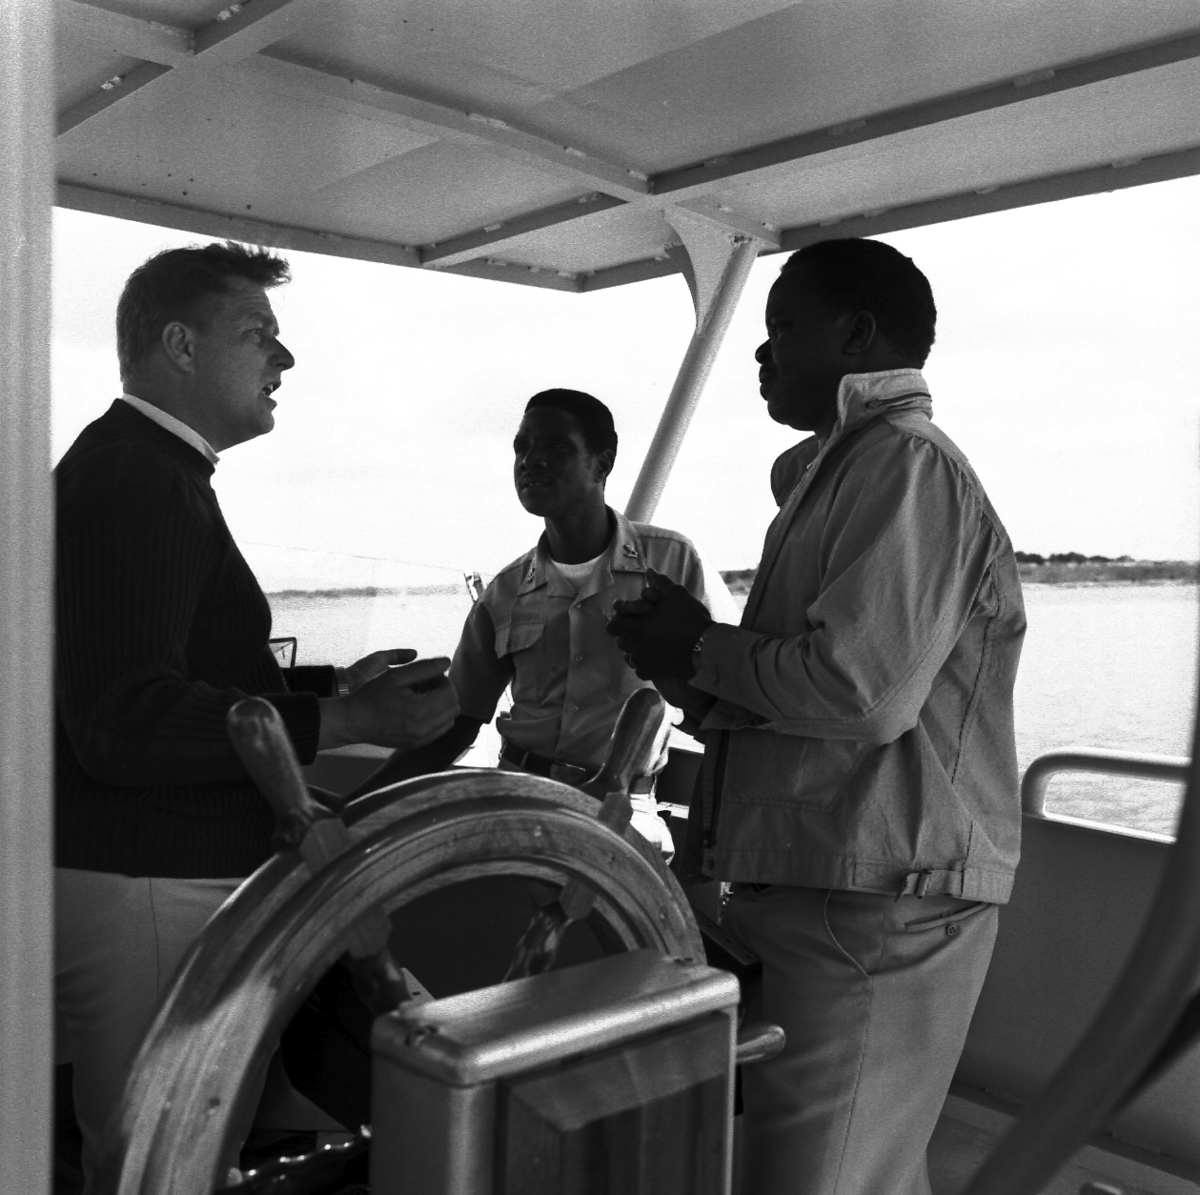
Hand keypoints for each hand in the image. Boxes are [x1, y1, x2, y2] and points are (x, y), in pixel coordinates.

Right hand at [318, 656, 458, 750]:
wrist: (354, 721)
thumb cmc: (372, 696)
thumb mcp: (396, 676)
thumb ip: (424, 667)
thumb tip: (447, 661)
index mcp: (419, 711)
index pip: (450, 692)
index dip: (442, 679)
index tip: (427, 675)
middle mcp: (424, 729)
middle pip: (453, 706)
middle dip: (444, 691)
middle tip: (425, 684)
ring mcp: (421, 739)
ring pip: (449, 719)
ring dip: (442, 704)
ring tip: (423, 696)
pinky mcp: (417, 744)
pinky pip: (440, 730)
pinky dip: (437, 717)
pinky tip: (420, 708)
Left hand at [607, 567, 712, 679]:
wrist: (708, 645)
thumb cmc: (690, 617)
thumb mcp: (676, 593)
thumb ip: (659, 582)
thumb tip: (649, 571)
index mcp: (637, 627)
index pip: (612, 626)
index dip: (618, 619)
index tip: (629, 617)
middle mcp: (637, 647)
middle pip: (620, 641)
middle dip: (627, 633)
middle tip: (641, 626)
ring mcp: (645, 661)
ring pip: (629, 656)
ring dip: (634, 648)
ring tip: (647, 640)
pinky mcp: (656, 672)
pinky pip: (640, 670)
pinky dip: (643, 663)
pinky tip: (653, 655)